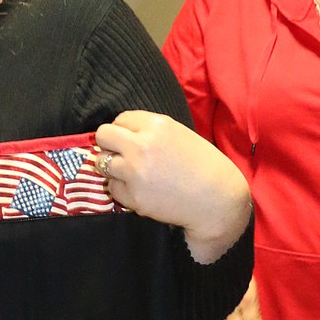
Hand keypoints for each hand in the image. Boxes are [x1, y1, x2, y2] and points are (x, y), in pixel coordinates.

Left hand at [93, 111, 250, 263]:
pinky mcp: (133, 196)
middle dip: (109, 145)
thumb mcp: (180, 135)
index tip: (130, 141)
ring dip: (112, 168)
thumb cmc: (203, 166)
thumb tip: (122, 133)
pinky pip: (113, 188)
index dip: (123, 131)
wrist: (217, 200)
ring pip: (101, 162)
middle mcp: (142, 145)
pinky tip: (141, 191)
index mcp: (157, 125)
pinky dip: (122, 190)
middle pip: (103, 135)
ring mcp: (135, 171)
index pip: (120, 119)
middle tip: (121, 156)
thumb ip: (151, 131)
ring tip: (131, 175)